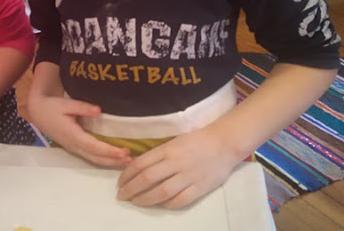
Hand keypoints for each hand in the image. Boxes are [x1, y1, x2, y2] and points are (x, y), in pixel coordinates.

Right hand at [28, 94, 131, 166]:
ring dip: (110, 162)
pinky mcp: (74, 148)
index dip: (109, 150)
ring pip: (94, 159)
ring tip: (126, 161)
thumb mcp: (66, 104)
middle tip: (131, 160)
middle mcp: (74, 145)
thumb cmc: (52, 107)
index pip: (94, 146)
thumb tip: (99, 111)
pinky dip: (104, 159)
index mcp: (72, 135)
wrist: (38, 112)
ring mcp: (74, 148)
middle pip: (96, 157)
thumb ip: (82, 107)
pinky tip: (113, 158)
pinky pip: (91, 157)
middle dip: (113, 160)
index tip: (123, 151)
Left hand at [117, 128, 239, 208]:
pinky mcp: (200, 188)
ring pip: (161, 192)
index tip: (119, 183)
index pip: (141, 164)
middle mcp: (175, 163)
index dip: (127, 175)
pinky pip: (180, 200)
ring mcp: (188, 176)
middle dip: (131, 189)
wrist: (224, 143)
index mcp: (167, 149)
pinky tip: (159, 205)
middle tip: (122, 196)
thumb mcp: (173, 141)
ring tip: (135, 202)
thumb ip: (158, 154)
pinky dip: (167, 204)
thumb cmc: (196, 140)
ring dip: (145, 199)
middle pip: (147, 179)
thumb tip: (137, 166)